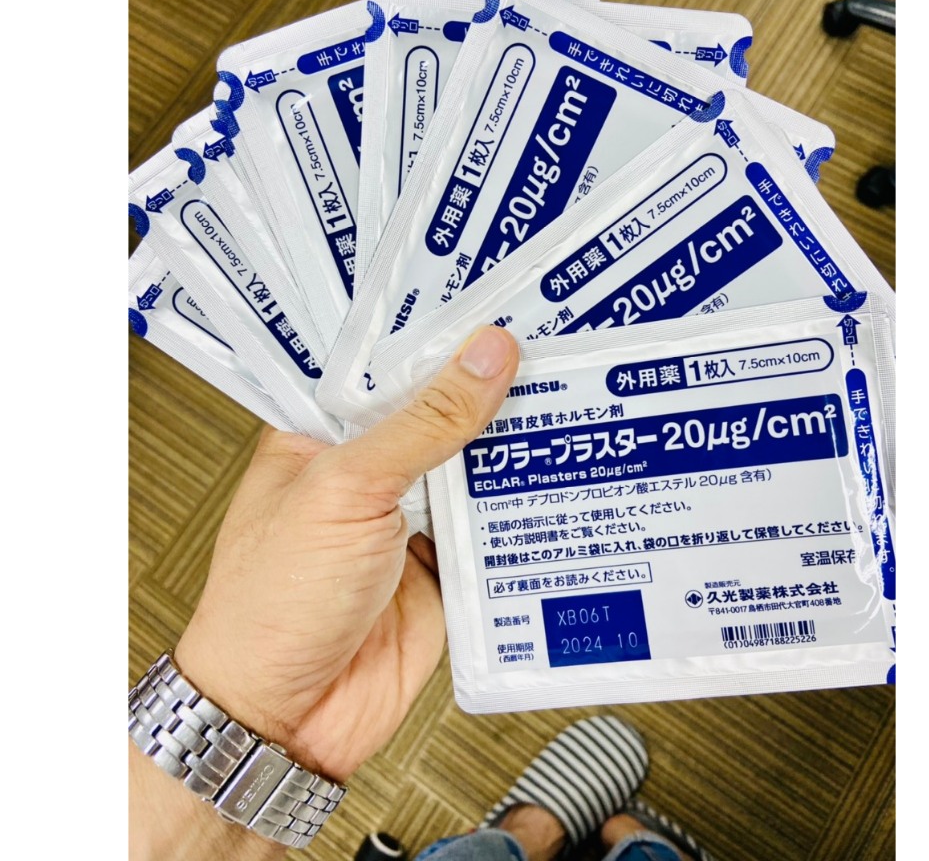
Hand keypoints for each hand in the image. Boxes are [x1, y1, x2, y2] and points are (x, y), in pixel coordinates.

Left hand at [170, 325, 518, 781]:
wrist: (287, 720)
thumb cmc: (271, 605)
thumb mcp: (347, 490)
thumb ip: (422, 424)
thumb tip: (482, 359)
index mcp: (322, 435)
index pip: (385, 365)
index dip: (436, 334)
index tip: (493, 298)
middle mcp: (366, 471)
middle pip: (437, 412)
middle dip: (486, 386)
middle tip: (548, 339)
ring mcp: (406, 518)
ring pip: (472, 465)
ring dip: (512, 443)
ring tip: (568, 391)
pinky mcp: (443, 564)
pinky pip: (493, 524)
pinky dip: (524, 506)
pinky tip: (559, 472)